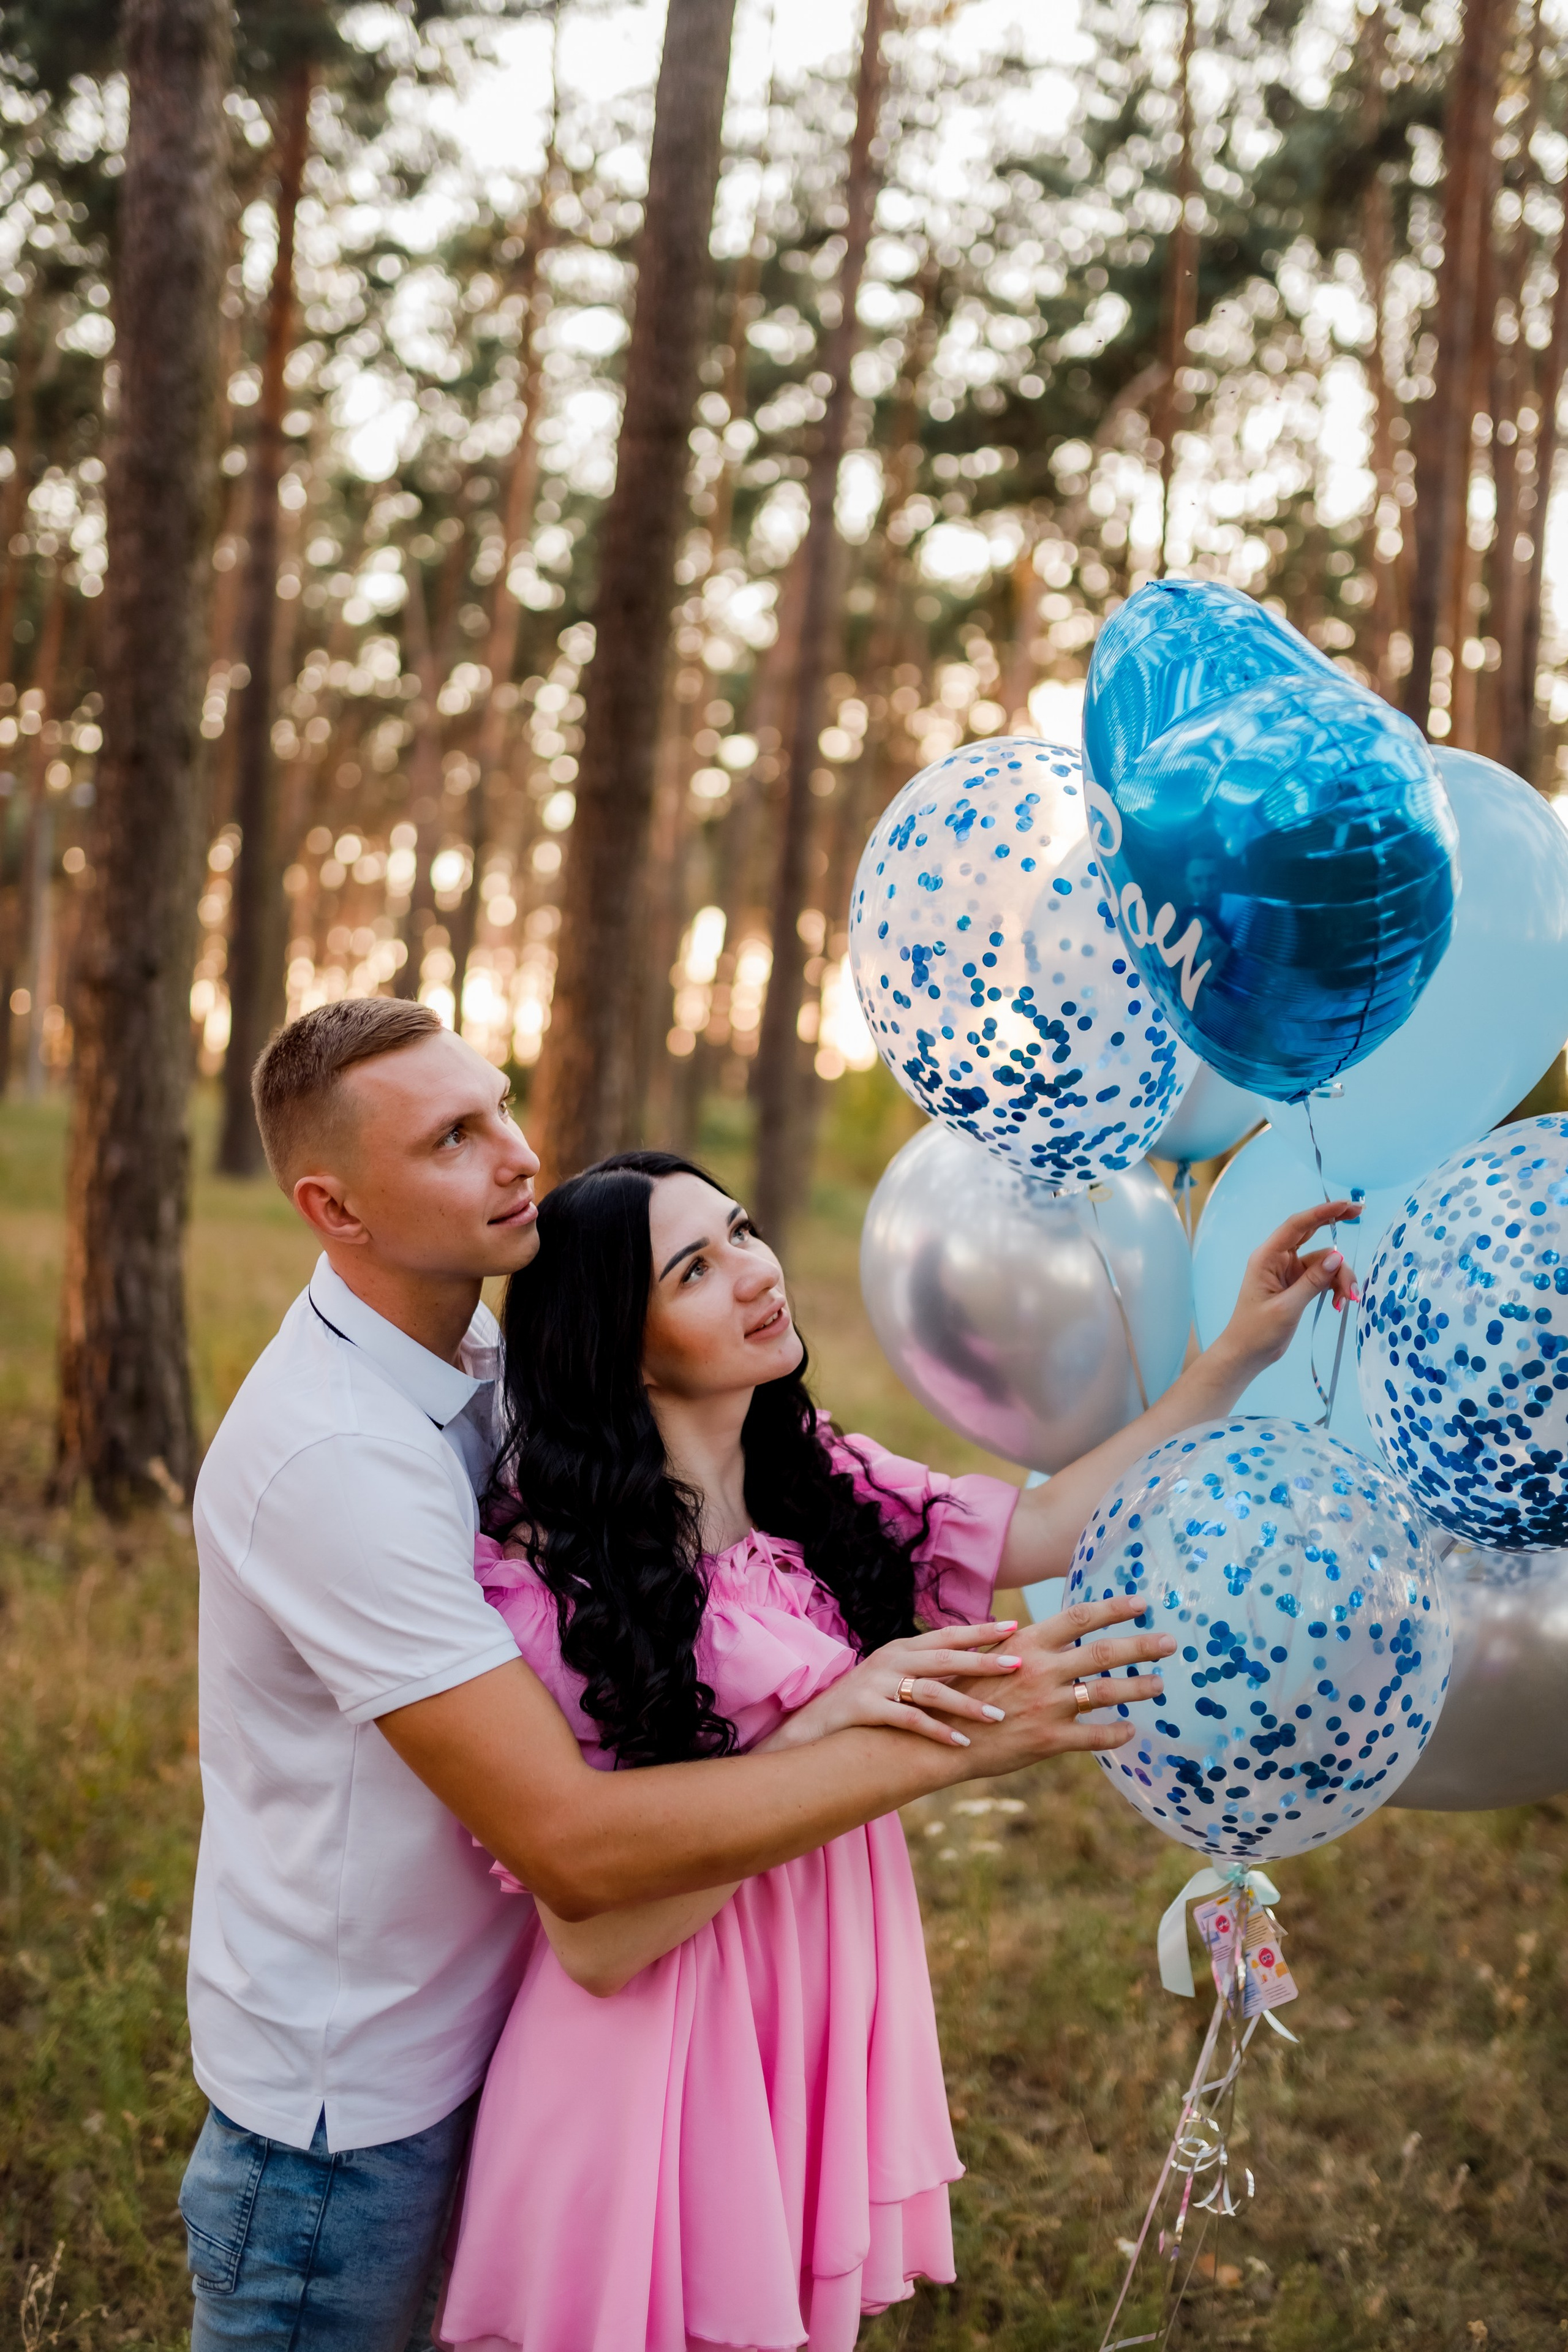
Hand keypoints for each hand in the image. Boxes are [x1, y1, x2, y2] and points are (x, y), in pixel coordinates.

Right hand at [759, 1620, 1026, 1752]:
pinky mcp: (865, 1707)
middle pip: (945, 1655)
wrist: (811, 1725)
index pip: (947, 1634)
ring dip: (967, 1703)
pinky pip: (908, 1719)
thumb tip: (973, 1675)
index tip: (1015, 1627)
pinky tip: (960, 1743)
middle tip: (1019, 1663)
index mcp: (902, 1648)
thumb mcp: (893, 1679)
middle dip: (984, 1659)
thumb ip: (927, 1674)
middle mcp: (891, 1658)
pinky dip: (936, 1731)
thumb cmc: (860, 1704)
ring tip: (997, 1716)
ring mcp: (877, 1681)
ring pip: (931, 1688)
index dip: (981, 1631)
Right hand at [944, 1594, 1173, 1766]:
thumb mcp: (989, 1654)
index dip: (1114, 1608)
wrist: (943, 1738)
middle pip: (1103, 1651)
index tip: (1141, 1604)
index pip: (1080, 1616)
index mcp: (1026, 1643)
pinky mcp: (1049, 1739)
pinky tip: (1130, 1731)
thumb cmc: (965, 1691)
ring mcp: (1047, 1705)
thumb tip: (1045, 1625)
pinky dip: (1116, 1733)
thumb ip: (1023, 1643)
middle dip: (1142, 1645)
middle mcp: (1041, 1669)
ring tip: (1159, 1685)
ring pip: (1106, 1693)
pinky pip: (1094, 1736)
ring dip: (1138, 1687)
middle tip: (1170, 1643)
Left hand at [1213, 1200, 1360, 1380]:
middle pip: (1310, 1233)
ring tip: (1347, 1299)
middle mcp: (1278, 1259)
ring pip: (1323, 1261)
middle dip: (1335, 1224)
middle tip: (1359, 1214)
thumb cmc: (1257, 1331)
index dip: (1321, 1213)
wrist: (1246, 1355)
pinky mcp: (1297, 1285)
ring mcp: (1288, 1271)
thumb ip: (1313, 1281)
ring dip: (1339, 1277)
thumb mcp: (1287, 1307)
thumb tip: (1339, 1256)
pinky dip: (1334, 1287)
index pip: (1296, 1226)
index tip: (1346, 1205)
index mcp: (1267, 1257)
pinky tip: (1338, 1303)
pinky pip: (1322, 1277)